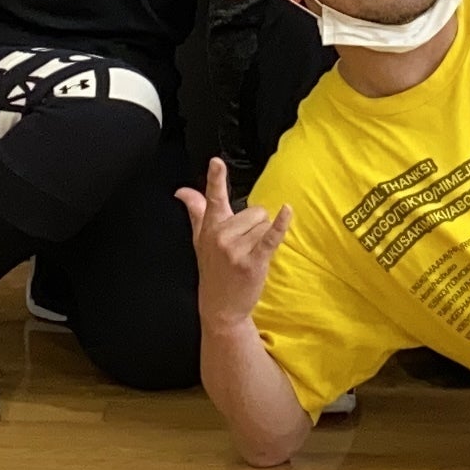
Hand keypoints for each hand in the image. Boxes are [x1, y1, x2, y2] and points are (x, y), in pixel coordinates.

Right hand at [177, 156, 292, 324]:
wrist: (221, 307)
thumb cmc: (213, 271)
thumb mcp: (200, 240)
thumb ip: (195, 211)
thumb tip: (183, 191)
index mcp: (210, 227)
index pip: (213, 198)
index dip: (215, 178)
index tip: (216, 162)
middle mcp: (221, 236)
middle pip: (254, 211)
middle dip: (255, 226)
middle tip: (244, 246)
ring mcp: (236, 249)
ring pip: (264, 224)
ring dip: (263, 238)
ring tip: (250, 255)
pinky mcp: (253, 261)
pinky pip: (270, 236)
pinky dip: (281, 224)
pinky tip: (287, 211)